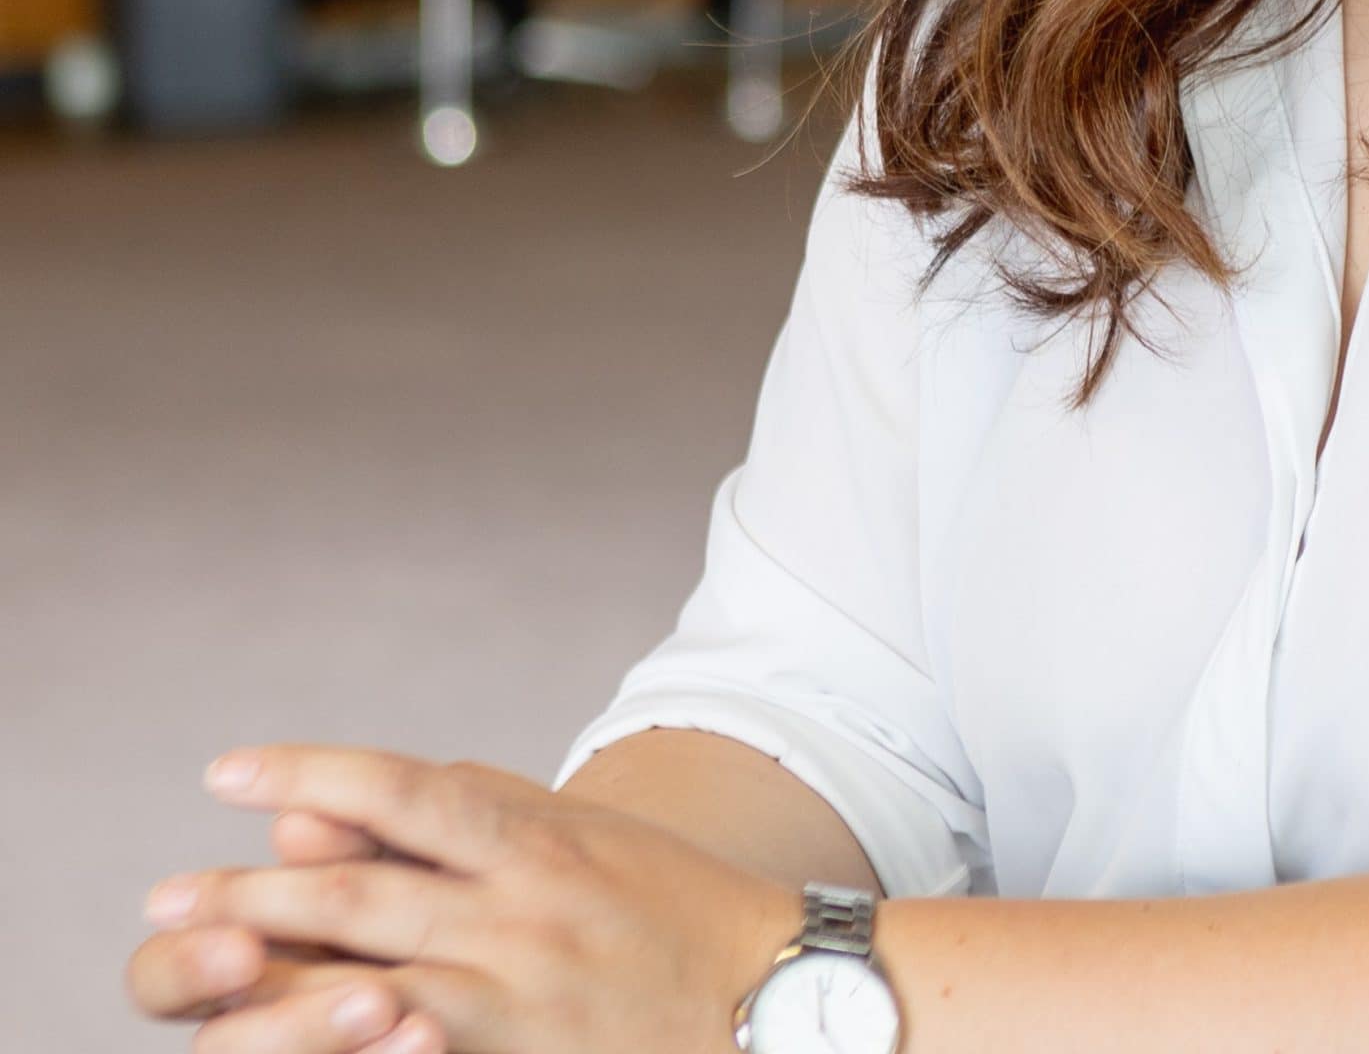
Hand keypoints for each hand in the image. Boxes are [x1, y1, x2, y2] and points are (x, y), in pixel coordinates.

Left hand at [130, 744, 802, 1053]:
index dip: (313, 772)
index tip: (227, 771)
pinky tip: (315, 1048)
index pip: (405, 790)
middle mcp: (522, 909)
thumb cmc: (677, 909)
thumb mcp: (588, 835)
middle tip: (162, 898)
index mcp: (537, 840)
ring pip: (366, 984)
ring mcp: (520, 996)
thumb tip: (369, 798)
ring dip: (266, 992)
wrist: (778, 996)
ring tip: (193, 997)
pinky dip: (354, 1052)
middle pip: (362, 893)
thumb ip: (488, 808)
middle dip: (251, 895)